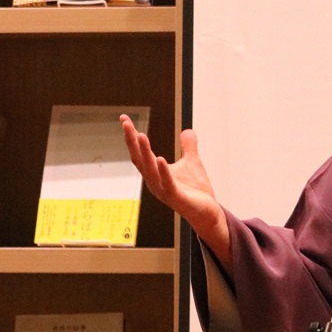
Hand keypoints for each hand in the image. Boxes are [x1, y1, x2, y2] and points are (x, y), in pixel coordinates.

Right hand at [120, 114, 231, 268]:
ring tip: (140, 136)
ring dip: (145, 153)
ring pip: (150, 170)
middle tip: (127, 123)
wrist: (207, 213)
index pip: (139, 153)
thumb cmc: (196, 191)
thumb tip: (187, 130)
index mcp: (155, 173)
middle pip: (140, 159)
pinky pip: (167, 184)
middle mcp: (155, 182)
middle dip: (132, 141)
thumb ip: (188, 147)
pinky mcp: (177, 198)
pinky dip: (163, 171)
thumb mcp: (192, 163)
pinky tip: (159, 158)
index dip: (131, 137)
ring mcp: (164, 191)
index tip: (124, 118)